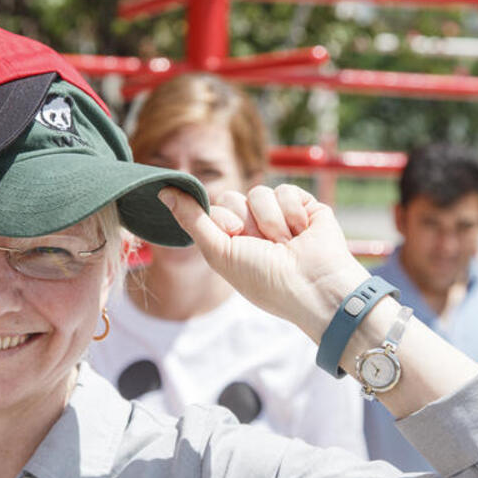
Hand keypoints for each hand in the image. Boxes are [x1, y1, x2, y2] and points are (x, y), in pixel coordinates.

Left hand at [159, 184, 369, 341]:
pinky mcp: (305, 207)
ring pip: (259, 192)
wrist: (314, 286)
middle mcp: (254, 228)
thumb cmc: (265, 280)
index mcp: (232, 242)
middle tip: (263, 244)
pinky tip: (302, 233)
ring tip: (286, 244)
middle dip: (246, 220)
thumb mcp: (220, 252)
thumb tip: (163, 191)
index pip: (214, 209)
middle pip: (233, 196)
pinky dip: (292, 213)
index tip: (236, 235)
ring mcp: (280, 216)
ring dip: (271, 221)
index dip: (223, 219)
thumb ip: (192, 220)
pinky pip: (286, 190)